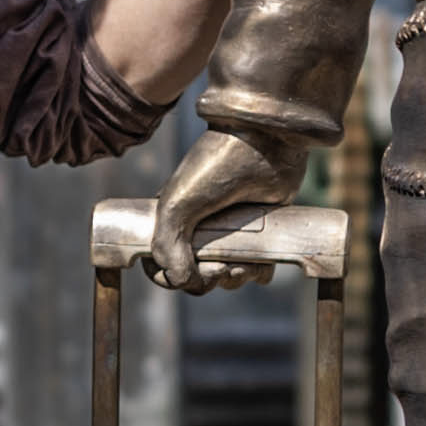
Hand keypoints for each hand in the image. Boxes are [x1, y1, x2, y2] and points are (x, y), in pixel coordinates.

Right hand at [146, 126, 309, 291]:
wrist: (264, 142)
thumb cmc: (213, 168)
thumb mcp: (176, 205)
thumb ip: (168, 247)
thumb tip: (182, 282)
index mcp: (172, 221)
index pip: (161, 265)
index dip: (169, 278)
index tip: (186, 274)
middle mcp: (199, 229)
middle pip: (197, 276)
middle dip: (208, 279)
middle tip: (222, 268)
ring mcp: (230, 231)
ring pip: (228, 275)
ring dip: (235, 277)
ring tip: (244, 262)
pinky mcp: (259, 231)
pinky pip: (257, 266)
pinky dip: (259, 271)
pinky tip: (261, 260)